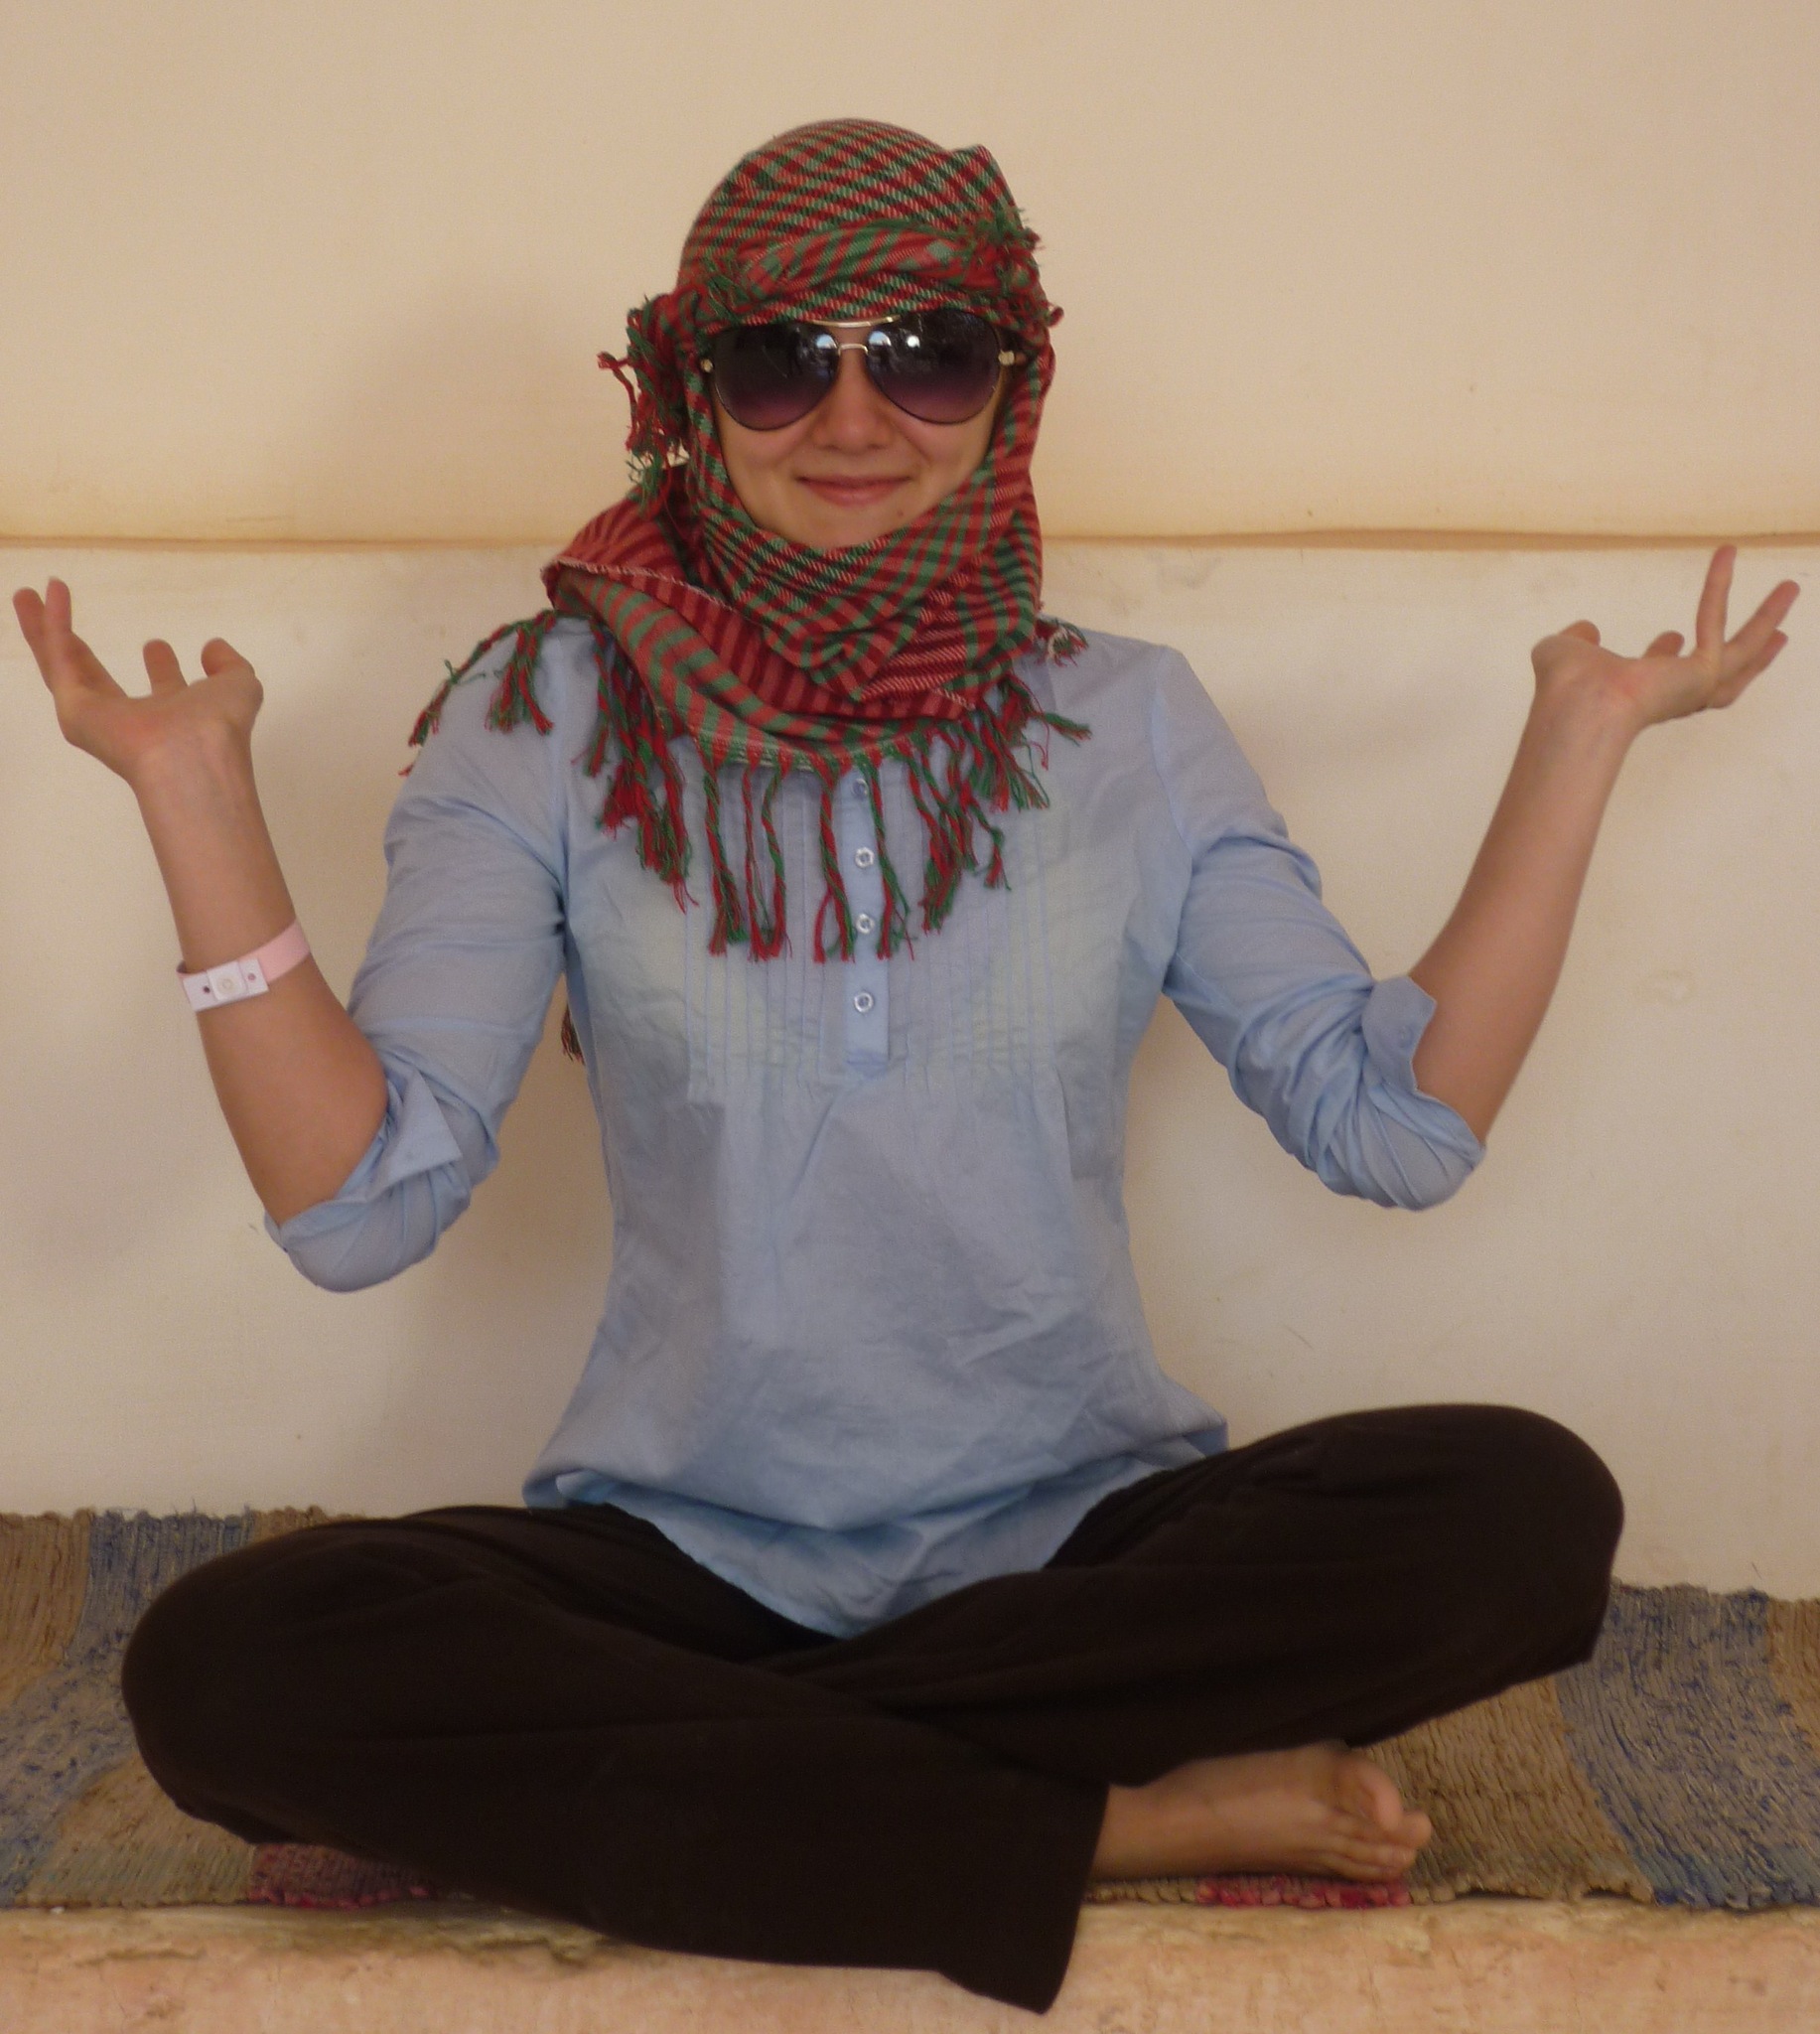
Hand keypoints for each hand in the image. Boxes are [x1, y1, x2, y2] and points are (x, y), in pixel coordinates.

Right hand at [13, 577, 262, 791]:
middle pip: (93, 674)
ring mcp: (97, 718)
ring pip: (62, 665)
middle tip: (58, 609)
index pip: (163, 690)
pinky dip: (53, 625)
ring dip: (44, 628)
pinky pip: (59, 659)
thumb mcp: (240, 687)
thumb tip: (213, 647)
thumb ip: (232, 666)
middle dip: (75, 644)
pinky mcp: (73, 712)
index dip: (162, 667)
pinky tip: (53, 594)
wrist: (194, 754)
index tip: (156, 645)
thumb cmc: (219, 726)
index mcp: (176, 717)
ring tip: (27, 595)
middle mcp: (132, 719)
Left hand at [1529, 545, 1798, 738]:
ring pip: (1744, 654)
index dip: (1664, 654)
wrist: (1577, 705)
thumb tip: (1586, 631)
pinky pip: (1717, 621)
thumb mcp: (1562, 652)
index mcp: (1638, 693)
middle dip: (1750, 652)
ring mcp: (1692, 689)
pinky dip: (1719, 585)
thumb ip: (1575, 640)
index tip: (1669, 637)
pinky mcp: (1704, 675)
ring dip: (1767, 619)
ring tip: (1789, 590)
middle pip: (1724, 676)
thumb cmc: (1564, 687)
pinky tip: (1724, 553)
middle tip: (1777, 632)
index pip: (1661, 675)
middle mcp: (1671, 695)